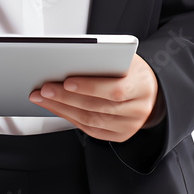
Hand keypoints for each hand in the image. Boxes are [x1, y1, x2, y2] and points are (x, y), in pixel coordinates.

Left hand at [28, 53, 166, 141]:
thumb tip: (70, 61)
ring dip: (62, 109)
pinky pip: (91, 130)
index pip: (115, 90)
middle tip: (45, 89)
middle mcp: (138, 110)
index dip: (90, 87)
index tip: (67, 81)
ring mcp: (129, 126)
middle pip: (98, 107)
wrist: (149, 89)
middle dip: (66, 98)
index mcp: (141, 86)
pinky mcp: (119, 135)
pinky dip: (70, 118)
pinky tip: (56, 108)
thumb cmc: (131, 69)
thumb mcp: (124, 58)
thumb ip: (104, 61)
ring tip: (43, 98)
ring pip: (91, 120)